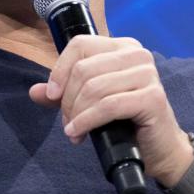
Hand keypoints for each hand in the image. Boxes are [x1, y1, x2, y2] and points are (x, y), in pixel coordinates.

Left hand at [28, 35, 192, 186]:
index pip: (80, 44)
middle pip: (84, 68)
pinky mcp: (152, 97)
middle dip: (68, 100)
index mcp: (122, 46)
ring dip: (77, 114)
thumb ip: (63, 94)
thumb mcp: (89, 103)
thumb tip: (35, 92)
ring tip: (74, 131)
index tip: (52, 95)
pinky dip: (87, 121)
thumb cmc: (125, 121)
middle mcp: (137, 54)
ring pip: (94, 88)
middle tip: (68, 122)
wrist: (158, 148)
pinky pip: (108, 105)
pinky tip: (79, 133)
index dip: (60, 70)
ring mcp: (147, 74)